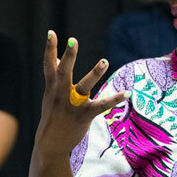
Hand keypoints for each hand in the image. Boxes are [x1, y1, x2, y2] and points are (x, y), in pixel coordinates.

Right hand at [35, 32, 128, 155]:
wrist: (50, 144)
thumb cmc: (52, 116)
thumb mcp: (50, 95)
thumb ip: (55, 77)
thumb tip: (58, 58)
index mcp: (52, 87)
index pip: (49, 64)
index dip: (50, 48)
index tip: (51, 32)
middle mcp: (60, 94)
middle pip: (63, 71)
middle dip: (69, 56)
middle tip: (73, 40)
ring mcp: (72, 104)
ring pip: (83, 86)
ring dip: (94, 73)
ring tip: (104, 61)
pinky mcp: (84, 115)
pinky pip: (101, 105)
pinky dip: (114, 99)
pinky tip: (127, 93)